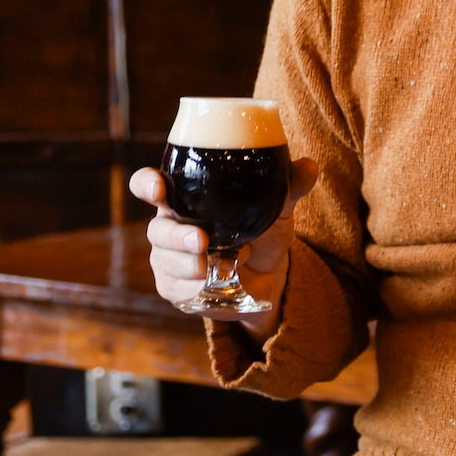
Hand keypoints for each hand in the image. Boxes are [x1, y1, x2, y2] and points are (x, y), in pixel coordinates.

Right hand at [134, 156, 315, 341]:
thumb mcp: (277, 209)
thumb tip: (309, 166)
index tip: (157, 187)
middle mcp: (169, 226)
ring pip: (165, 261)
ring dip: (187, 265)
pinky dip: (192, 288)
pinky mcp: (174, 287)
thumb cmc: (262, 231)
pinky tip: (208, 284)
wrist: (268, 279)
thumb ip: (289, 186)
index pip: (149, 185)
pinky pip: (174, 288)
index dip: (146, 184)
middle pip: (156, 229)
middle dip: (176, 236)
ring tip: (210, 267)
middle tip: (202, 240)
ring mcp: (168, 258)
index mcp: (184, 197)